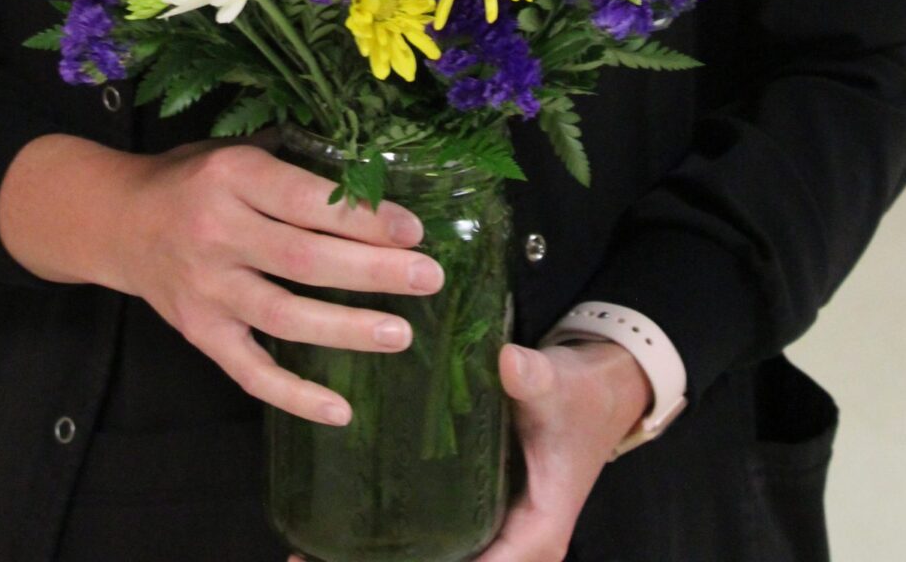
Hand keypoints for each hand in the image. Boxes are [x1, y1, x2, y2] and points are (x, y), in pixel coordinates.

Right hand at [101, 136, 443, 426]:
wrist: (120, 220)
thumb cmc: (194, 178)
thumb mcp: (238, 151)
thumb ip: (295, 167)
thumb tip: (377, 182)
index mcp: (231, 176)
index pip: (306, 201)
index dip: (362, 218)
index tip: (413, 230)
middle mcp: (216, 233)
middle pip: (303, 260)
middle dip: (372, 272)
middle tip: (427, 278)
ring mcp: (206, 289)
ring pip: (283, 317)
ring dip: (346, 330)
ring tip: (400, 334)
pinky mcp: (199, 333)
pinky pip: (250, 372)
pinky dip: (294, 396)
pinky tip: (341, 409)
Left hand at [287, 339, 653, 561]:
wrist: (598, 393)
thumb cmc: (578, 398)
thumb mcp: (559, 388)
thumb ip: (534, 379)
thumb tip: (507, 363)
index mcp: (535, 536)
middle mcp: (512, 549)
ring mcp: (493, 537)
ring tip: (307, 556)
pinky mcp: (476, 518)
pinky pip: (433, 549)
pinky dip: (393, 550)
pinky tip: (337, 533)